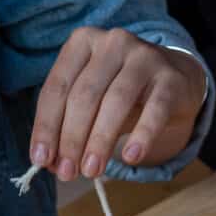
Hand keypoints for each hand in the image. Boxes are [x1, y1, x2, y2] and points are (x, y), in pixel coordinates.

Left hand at [28, 28, 205, 180]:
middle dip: (71, 138)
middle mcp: (113, 43)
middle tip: (67, 173)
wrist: (175, 80)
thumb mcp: (91, 102)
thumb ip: (68, 128)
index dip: (46, 126)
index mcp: (82, 42)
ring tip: (91, 171)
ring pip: (116, 101)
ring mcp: (145, 57)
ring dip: (99, 141)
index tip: (41, 159)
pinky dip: (142, 135)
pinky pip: (155, 110)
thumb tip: (50, 165)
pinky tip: (131, 157)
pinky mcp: (171, 78)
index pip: (56, 87)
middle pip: (84, 96)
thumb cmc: (121, 92)